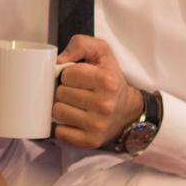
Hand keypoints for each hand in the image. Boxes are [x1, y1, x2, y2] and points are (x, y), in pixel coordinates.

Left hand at [52, 35, 142, 149]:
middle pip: (60, 94)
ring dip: (63, 107)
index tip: (78, 78)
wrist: (127, 110)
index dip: (68, 74)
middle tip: (77, 92)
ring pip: (58, 112)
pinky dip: (63, 126)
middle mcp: (104, 105)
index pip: (67, 75)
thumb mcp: (101, 52)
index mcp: (107, 81)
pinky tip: (74, 120)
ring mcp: (97, 125)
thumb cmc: (110, 79)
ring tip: (75, 105)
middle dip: (65, 90)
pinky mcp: (90, 141)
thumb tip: (58, 60)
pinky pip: (60, 133)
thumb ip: (81, 44)